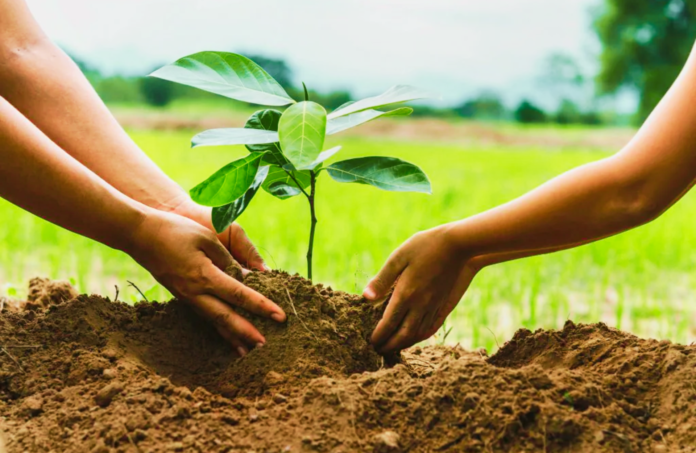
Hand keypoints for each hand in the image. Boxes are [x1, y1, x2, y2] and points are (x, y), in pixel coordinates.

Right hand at [126, 209, 285, 355]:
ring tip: (248, 351)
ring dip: (232, 336)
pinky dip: (218, 327)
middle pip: (226, 318)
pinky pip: (205, 315)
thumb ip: (227, 259)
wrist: (140, 235)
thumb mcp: (206, 238)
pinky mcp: (182, 296)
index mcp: (205, 275)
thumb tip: (245, 278)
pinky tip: (226, 334)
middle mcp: (196, 292)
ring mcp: (187, 296)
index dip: (262, 307)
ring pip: (214, 321)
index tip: (280, 316)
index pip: (240, 295)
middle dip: (247, 333)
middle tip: (266, 346)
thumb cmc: (176, 231)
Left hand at [363, 224, 478, 352]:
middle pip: (403, 335)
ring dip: (404, 344)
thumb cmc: (425, 246)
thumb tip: (366, 297)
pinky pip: (432, 327)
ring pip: (418, 334)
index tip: (371, 342)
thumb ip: (382, 279)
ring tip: (394, 347)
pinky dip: (421, 337)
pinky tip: (416, 337)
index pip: (389, 323)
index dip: (379, 336)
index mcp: (406, 294)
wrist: (458, 244)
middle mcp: (420, 305)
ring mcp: (434, 306)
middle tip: (379, 351)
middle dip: (390, 345)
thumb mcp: (399, 257)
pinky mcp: (444, 304)